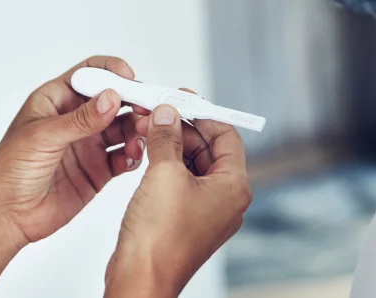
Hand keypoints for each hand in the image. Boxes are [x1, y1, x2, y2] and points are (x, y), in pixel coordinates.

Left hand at [0, 56, 146, 242]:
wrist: (6, 215)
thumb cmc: (9, 170)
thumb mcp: (43, 136)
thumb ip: (80, 119)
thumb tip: (111, 98)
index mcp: (56, 100)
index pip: (90, 74)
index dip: (112, 72)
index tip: (131, 79)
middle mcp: (75, 119)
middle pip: (114, 100)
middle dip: (133, 101)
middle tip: (147, 109)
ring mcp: (88, 144)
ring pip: (123, 128)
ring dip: (136, 129)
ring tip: (141, 137)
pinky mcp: (97, 170)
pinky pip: (124, 157)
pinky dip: (134, 155)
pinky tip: (131, 158)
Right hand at [105, 103, 251, 297]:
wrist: (141, 277)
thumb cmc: (160, 237)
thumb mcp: (164, 173)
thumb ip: (167, 137)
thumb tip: (167, 113)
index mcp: (233, 187)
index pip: (226, 136)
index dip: (204, 113)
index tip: (181, 98)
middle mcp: (225, 199)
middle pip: (209, 148)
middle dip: (183, 127)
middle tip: (158, 110)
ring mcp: (205, 211)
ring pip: (192, 164)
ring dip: (171, 144)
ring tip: (148, 128)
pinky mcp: (184, 219)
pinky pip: (180, 182)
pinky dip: (165, 164)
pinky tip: (147, 152)